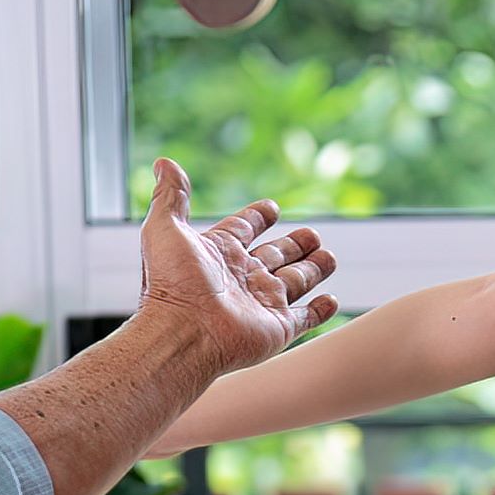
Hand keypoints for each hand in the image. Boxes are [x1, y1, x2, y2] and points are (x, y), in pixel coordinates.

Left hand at [135, 158, 338, 379]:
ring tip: (329, 257)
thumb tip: (163, 162)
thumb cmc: (171, 283)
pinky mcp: (278, 327)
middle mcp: (243, 276)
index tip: (271, 208)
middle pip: (276, 254)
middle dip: (295, 244)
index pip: (244, 228)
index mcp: (220, 251)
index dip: (257, 216)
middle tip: (313, 234)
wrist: (183, 332)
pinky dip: (320, 310)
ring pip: (296, 281)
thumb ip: (170, 195)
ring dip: (313, 269)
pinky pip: (306, 317)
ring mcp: (262, 302)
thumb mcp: (165, 228)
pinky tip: (331, 301)